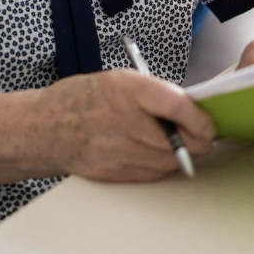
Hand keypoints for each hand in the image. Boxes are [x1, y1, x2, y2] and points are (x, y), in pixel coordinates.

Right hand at [47, 69, 214, 181]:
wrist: (46, 127)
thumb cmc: (83, 97)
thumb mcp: (119, 79)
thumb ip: (154, 93)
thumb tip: (189, 108)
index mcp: (125, 88)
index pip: (177, 105)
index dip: (200, 117)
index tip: (207, 121)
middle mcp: (123, 120)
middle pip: (181, 141)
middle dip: (196, 138)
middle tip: (198, 132)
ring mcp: (118, 150)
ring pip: (171, 161)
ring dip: (179, 153)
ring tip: (170, 138)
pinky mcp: (115, 172)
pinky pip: (153, 173)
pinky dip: (159, 164)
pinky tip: (149, 150)